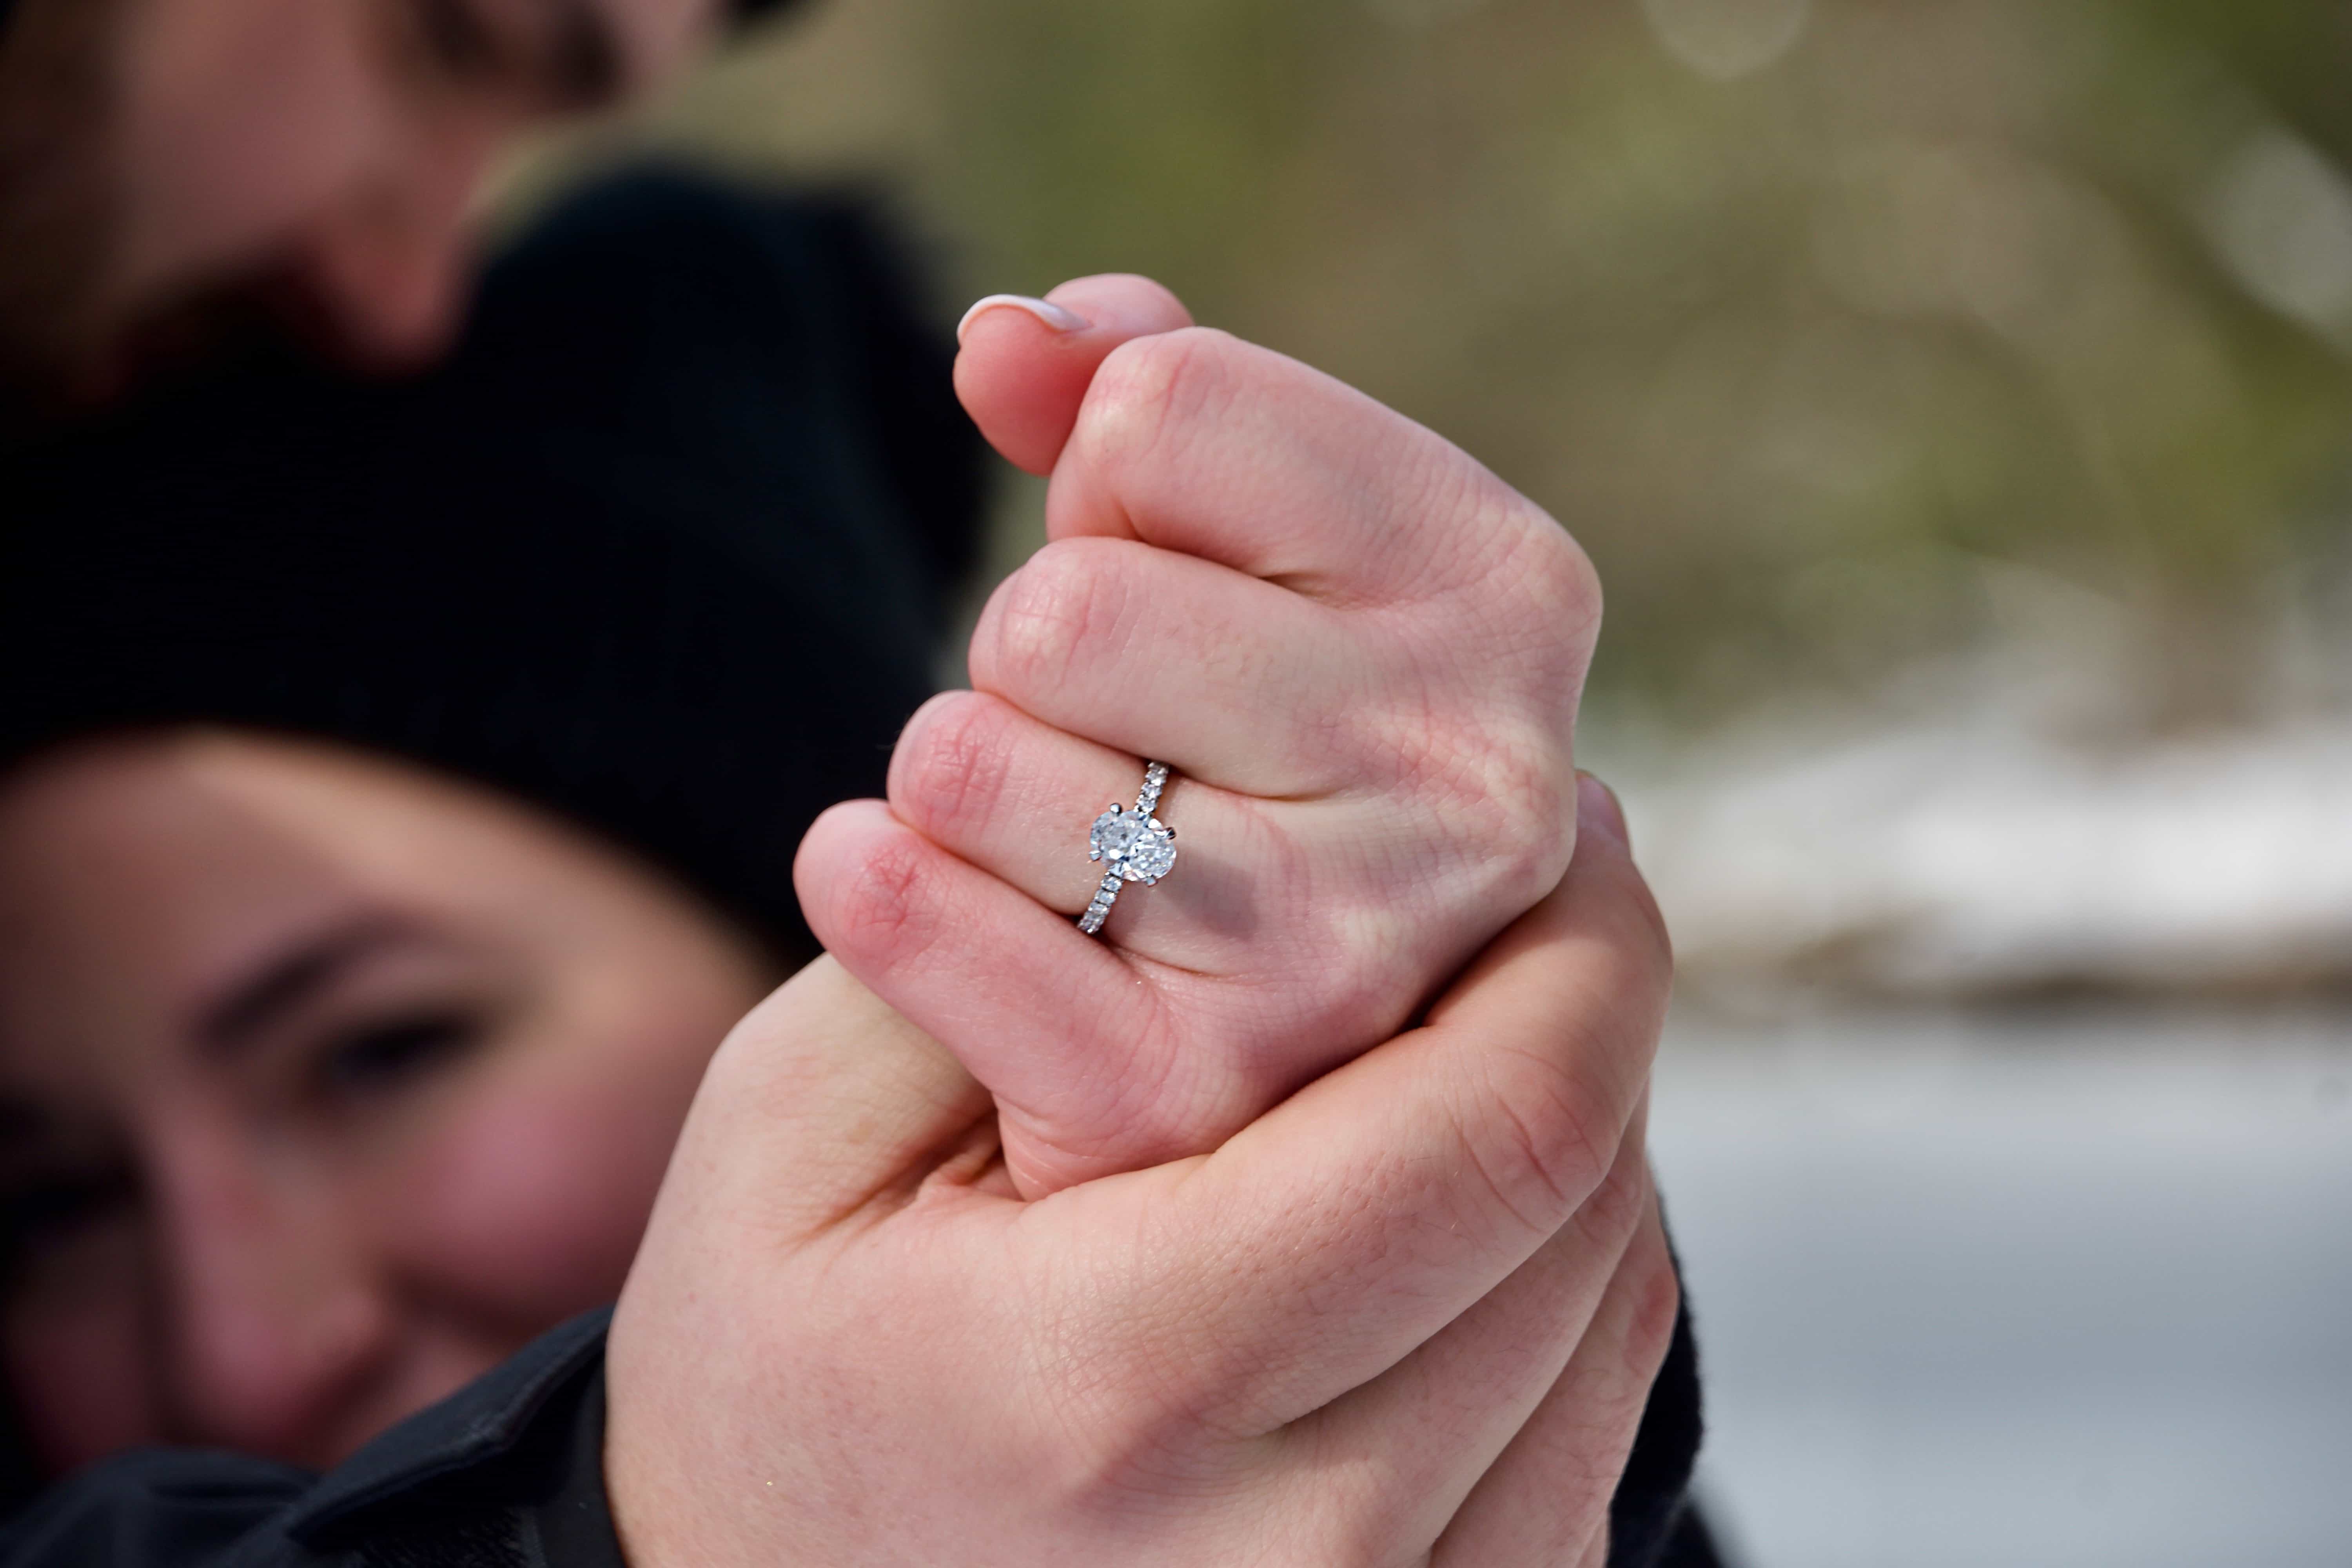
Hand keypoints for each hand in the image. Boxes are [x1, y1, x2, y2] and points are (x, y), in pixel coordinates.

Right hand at [609, 788, 1676, 1567]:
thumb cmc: (769, 1371)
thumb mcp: (792, 1134)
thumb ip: (994, 955)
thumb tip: (1222, 803)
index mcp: (1130, 1385)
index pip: (1494, 1132)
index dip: (1579, 953)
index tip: (1561, 829)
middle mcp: (1302, 1549)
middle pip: (1588, 1208)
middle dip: (1583, 1010)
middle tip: (1524, 892)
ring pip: (1613, 1310)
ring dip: (1574, 1134)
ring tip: (1475, 1029)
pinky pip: (1588, 1417)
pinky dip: (1555, 1270)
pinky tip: (1450, 1193)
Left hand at [796, 276, 1603, 1192]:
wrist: (1271, 1041)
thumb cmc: (1238, 736)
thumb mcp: (1234, 539)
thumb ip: (1133, 396)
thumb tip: (999, 341)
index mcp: (1512, 591)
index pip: (1162, 409)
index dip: (1113, 483)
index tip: (1181, 575)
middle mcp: (1474, 778)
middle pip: (1063, 605)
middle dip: (1039, 657)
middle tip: (1122, 740)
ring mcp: (1349, 952)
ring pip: (972, 757)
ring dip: (967, 785)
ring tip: (1069, 846)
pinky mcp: (1189, 1094)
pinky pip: (912, 913)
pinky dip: (870, 889)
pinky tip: (920, 900)